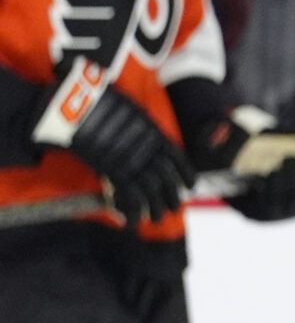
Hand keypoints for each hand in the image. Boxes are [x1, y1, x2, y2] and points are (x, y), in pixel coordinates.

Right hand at [31, 61, 194, 222]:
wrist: (76, 102)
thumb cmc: (95, 101)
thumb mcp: (124, 107)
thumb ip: (133, 121)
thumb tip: (135, 128)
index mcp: (153, 131)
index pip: (177, 157)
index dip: (185, 174)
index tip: (190, 186)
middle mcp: (149, 147)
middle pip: (167, 178)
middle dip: (172, 197)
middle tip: (174, 208)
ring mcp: (133, 158)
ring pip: (152, 190)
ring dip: (156, 209)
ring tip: (157, 219)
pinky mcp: (115, 170)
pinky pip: (131, 196)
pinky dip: (133, 212)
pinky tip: (133, 222)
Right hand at [189, 108, 294, 220]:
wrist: (252, 165)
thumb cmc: (237, 160)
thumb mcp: (223, 153)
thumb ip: (226, 142)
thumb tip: (238, 130)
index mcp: (253, 210)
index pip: (268, 205)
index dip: (274, 191)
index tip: (271, 171)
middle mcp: (276, 215)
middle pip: (290, 201)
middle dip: (293, 179)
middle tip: (290, 158)